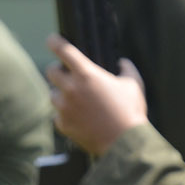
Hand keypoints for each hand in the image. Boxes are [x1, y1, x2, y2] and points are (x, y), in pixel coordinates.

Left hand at [46, 38, 147, 154]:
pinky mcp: (63, 124)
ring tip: (78, 102)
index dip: (54, 41)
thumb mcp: (134, 84)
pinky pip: (58, 116)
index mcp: (86, 74)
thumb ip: (126, 68)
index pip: (62, 49)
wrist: (125, 144)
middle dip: (58, 70)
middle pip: (51, 71)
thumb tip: (121, 62)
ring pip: (53, 94)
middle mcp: (71, 88)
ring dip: (62, 95)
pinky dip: (66, 115)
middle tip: (68, 75)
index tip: (52, 40)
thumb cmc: (131, 112)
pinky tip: (80, 118)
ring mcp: (64, 108)